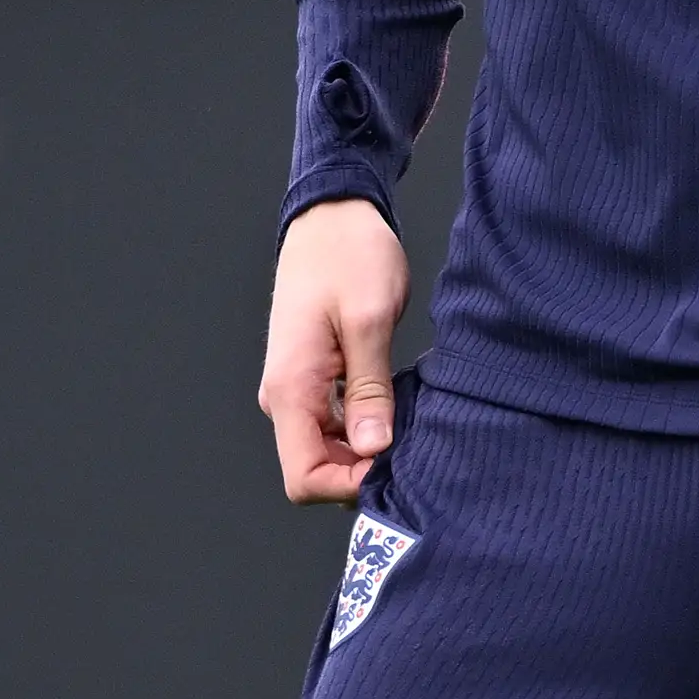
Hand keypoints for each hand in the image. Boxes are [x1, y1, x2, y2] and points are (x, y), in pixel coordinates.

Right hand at [258, 198, 409, 503]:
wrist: (332, 214)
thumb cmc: (349, 254)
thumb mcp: (369, 319)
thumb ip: (368, 389)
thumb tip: (371, 450)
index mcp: (290, 387)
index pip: (303, 478)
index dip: (348, 485)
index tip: (394, 463)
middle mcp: (284, 396)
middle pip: (315, 470)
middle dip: (362, 470)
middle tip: (413, 442)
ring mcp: (296, 389)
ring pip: (326, 450)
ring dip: (366, 448)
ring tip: (409, 420)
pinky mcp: (312, 379)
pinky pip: (333, 424)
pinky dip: (364, 427)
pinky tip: (396, 405)